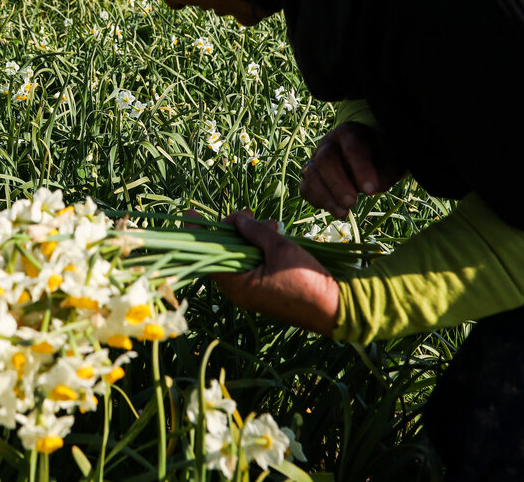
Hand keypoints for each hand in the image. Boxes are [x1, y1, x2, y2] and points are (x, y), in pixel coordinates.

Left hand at [209, 211, 338, 335]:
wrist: (334, 308)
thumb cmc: (306, 280)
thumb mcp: (279, 248)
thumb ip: (255, 232)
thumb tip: (236, 221)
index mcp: (237, 284)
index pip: (208, 255)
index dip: (198, 233)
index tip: (188, 214)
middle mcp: (239, 290)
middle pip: (224, 252)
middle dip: (235, 228)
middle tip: (250, 214)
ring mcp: (252, 290)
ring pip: (240, 255)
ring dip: (251, 235)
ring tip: (272, 224)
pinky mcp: (264, 288)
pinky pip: (252, 263)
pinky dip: (259, 247)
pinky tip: (273, 233)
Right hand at [300, 122, 401, 218]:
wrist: (369, 156)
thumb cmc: (382, 158)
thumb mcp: (390, 163)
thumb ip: (383, 175)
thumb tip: (367, 191)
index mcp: (350, 133)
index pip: (352, 148)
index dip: (360, 170)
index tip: (371, 191)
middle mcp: (329, 143)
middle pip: (325, 160)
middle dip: (337, 184)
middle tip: (352, 203)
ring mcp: (316, 159)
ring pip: (311, 175)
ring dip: (326, 197)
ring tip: (343, 213)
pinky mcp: (310, 176)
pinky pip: (306, 189)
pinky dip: (318, 201)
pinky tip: (336, 209)